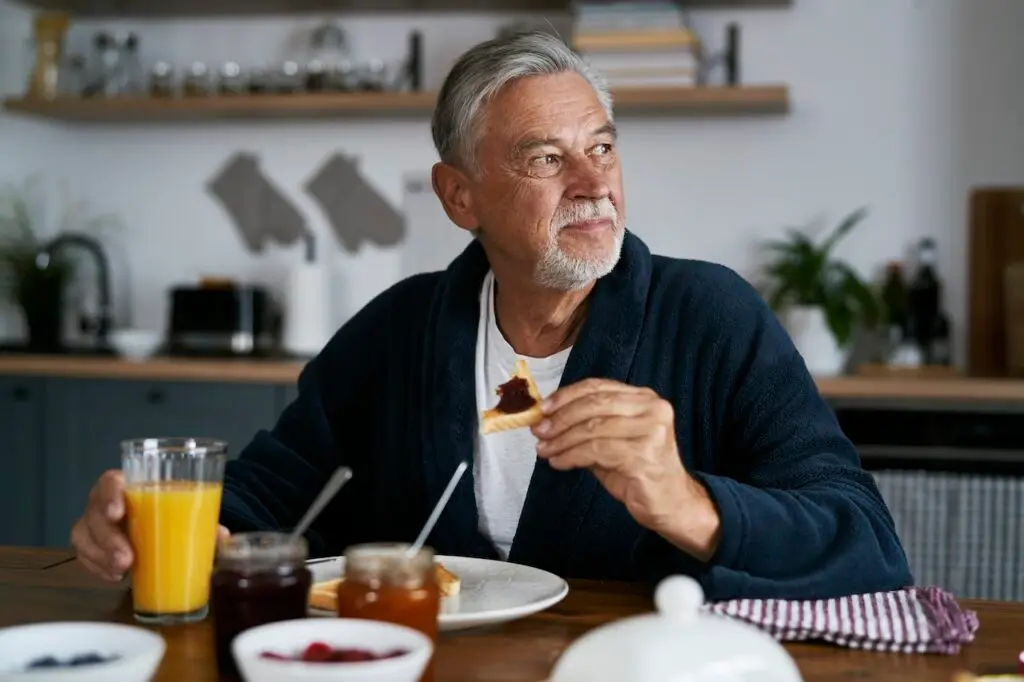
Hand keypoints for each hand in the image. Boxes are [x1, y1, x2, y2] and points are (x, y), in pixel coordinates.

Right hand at [71, 470, 229, 581]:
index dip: (110, 495)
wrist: (159, 520)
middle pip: (95, 513)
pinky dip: (97, 567)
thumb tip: (224, 537)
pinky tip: (115, 576)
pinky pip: (84, 555)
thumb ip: (204, 521)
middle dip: (109, 539)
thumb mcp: (188, 511)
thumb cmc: (172, 510)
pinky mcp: (91, 543)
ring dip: (101, 556)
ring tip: (122, 571)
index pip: (111, 481)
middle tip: (127, 559)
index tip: (118, 513)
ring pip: (83, 536)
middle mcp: (106, 500)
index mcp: (130, 483)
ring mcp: (95, 522)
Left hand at [532, 379, 719, 559]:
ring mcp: (651, 431)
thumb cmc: (639, 471)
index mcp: (645, 399)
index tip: (543, 408)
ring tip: (544, 450)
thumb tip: (547, 420)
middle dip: (560, 418)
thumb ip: (587, 426)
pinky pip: (596, 450)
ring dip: (562, 440)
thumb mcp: (612, 441)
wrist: (671, 503)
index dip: (566, 395)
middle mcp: (652, 409)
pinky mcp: (643, 456)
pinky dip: (571, 455)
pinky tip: (559, 462)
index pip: (598, 387)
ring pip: (592, 428)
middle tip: (539, 431)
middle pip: (594, 405)